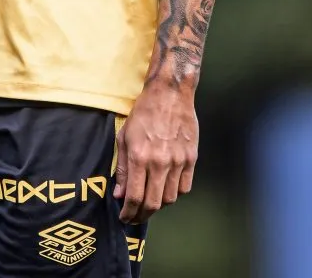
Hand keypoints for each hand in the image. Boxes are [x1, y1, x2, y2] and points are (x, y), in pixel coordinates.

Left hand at [112, 80, 198, 222]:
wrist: (169, 94)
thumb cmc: (143, 113)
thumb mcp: (124, 137)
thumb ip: (123, 168)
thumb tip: (119, 194)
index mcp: (140, 156)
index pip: (135, 197)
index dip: (129, 213)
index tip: (124, 218)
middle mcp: (160, 162)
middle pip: (153, 203)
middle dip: (142, 215)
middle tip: (136, 216)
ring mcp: (178, 162)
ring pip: (170, 199)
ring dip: (159, 205)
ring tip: (150, 202)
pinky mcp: (191, 159)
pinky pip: (185, 187)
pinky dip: (175, 193)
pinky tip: (166, 188)